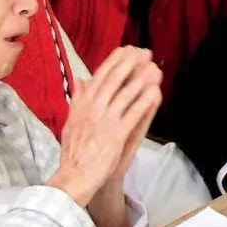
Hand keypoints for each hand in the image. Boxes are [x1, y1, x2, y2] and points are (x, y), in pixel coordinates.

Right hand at [48, 47, 162, 205]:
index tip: (126, 49)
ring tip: (154, 67)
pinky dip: (144, 102)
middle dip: (130, 64)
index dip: (114, 62)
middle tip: (144, 52)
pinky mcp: (115, 135)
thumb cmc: (73, 152)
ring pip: (124, 94)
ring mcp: (104, 121)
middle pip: (113, 80)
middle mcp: (92, 109)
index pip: (99, 77)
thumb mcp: (71, 121)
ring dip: (140, 79)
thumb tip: (80, 80)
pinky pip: (133, 114)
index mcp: (81, 105)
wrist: (74, 177)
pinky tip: (155, 92)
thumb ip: (77, 100)